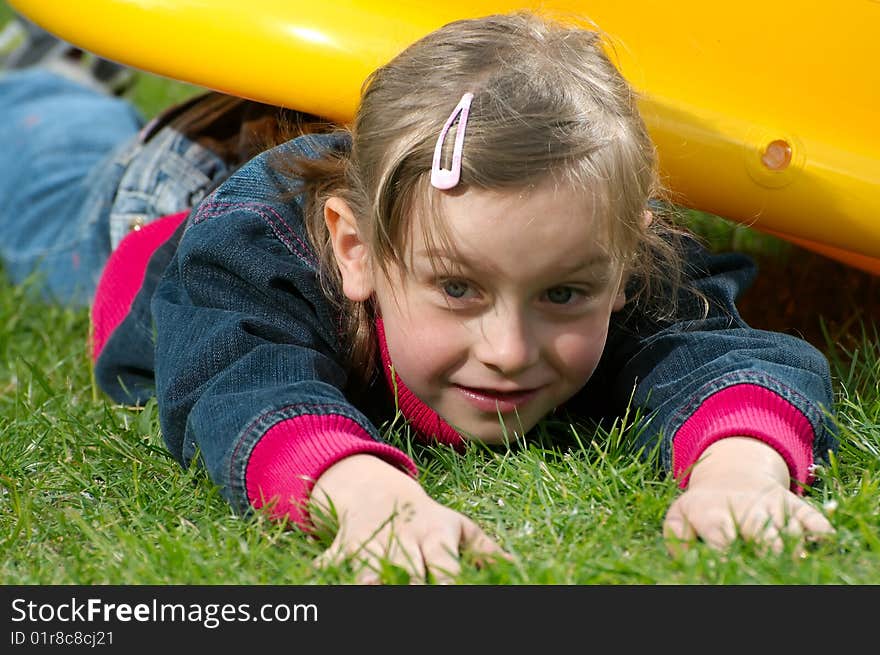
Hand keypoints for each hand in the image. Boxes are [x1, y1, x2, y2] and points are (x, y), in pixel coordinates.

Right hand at [310, 454, 509, 583]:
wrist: (375, 490)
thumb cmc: (426, 519)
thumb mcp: (457, 528)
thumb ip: (485, 549)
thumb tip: (516, 567)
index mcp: (434, 534)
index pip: (444, 563)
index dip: (447, 581)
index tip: (450, 594)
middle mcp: (402, 539)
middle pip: (405, 568)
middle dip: (407, 585)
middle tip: (408, 594)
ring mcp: (369, 542)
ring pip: (366, 568)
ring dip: (369, 581)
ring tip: (373, 591)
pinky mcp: (339, 547)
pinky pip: (329, 562)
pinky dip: (325, 573)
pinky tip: (321, 583)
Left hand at [663, 437, 833, 553]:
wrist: (731, 474)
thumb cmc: (701, 508)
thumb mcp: (679, 517)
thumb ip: (677, 538)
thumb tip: (690, 563)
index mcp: (711, 514)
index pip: (720, 538)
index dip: (726, 555)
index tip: (730, 565)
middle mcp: (743, 508)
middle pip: (759, 533)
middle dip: (766, 551)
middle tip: (769, 564)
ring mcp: (771, 505)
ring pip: (788, 528)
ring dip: (794, 545)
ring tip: (795, 560)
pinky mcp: (793, 504)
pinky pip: (812, 517)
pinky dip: (820, 529)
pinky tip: (823, 540)